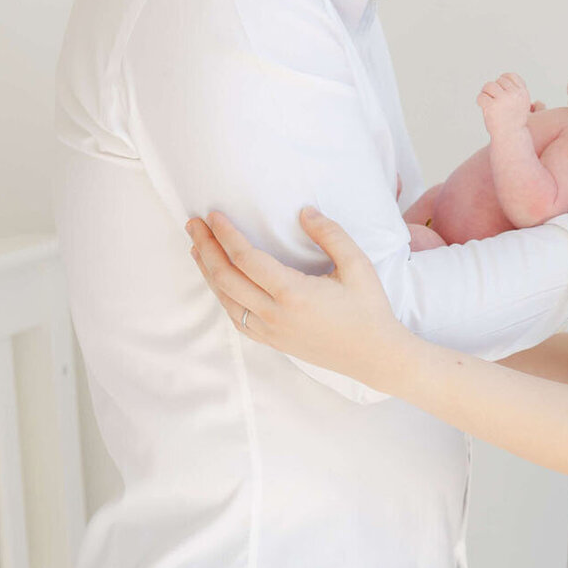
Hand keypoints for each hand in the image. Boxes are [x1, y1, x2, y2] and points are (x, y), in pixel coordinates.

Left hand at [187, 209, 408, 387]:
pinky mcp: (273, 342)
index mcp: (293, 294)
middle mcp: (275, 315)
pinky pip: (236, 318)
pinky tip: (218, 282)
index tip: (213, 215)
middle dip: (206, 248)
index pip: (246, 259)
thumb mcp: (358, 265)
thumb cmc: (369, 309)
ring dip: (208, 272)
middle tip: (193, 224)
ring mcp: (271, 332)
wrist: (375, 356)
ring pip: (226, 300)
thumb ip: (330, 234)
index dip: (225, 235)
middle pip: (226, 278)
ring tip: (197, 248)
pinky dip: (222, 297)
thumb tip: (304, 211)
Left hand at [479, 72, 532, 132]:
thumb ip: (515, 90)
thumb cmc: (514, 120)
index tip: (501, 92)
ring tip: (488, 102)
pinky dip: (480, 101)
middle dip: (494, 89)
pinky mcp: (492, 106)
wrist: (511, 138)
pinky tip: (484, 108)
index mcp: (522, 93)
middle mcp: (514, 95)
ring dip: (486, 93)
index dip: (503, 81)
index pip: (510, 76)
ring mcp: (503, 100)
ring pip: (489, 86)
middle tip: (494, 101)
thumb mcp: (521, 103)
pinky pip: (481, 96)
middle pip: (498, 81)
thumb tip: (503, 76)